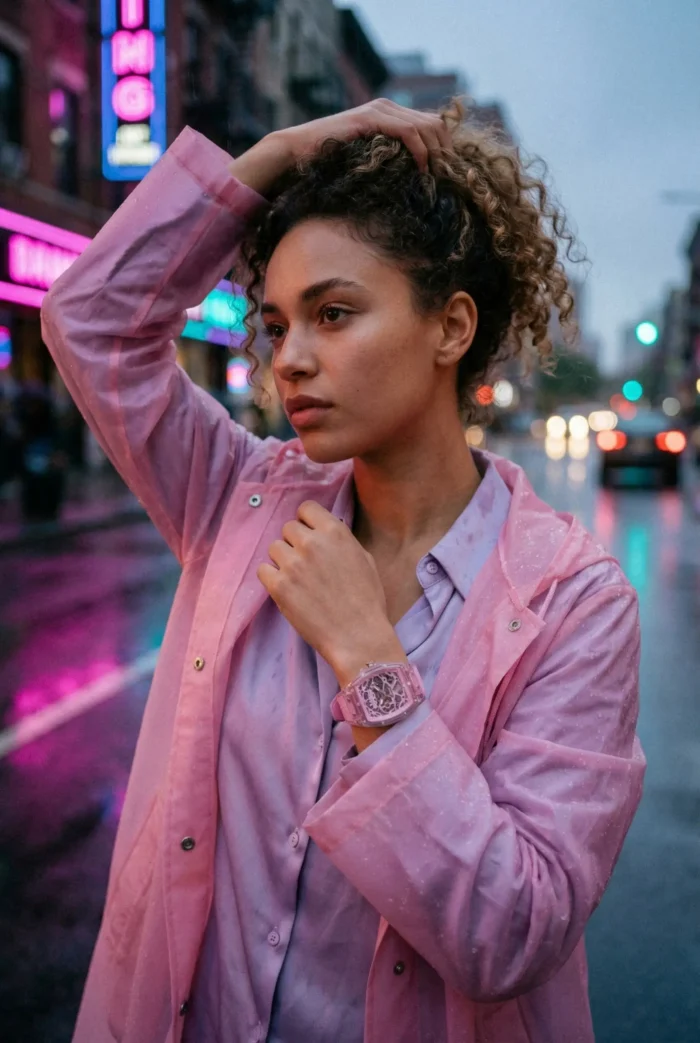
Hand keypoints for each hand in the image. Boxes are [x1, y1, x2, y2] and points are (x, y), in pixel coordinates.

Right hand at [229, 98, 452, 196]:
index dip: (446, 148)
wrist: (298, 152)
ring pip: (427, 125)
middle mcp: (388, 107)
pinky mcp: (371, 118)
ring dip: (438, 152)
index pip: (433, 124)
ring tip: (439, 176)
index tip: (451, 174)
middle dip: (447, 151)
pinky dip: (421, 150)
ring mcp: (380, 110)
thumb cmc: (329, 163)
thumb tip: (415, 182)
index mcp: (391, 114)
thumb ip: (389, 162)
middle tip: (451, 178)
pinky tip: (423, 169)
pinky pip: (408, 131)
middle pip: (436, 123)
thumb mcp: (368, 162)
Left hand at [256, 500, 404, 682]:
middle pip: (287, 528)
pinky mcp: (279, 586)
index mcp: (335, 532)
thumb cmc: (367, 600)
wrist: (358, 636)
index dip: (306, 522)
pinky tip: (286, 589)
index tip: (309, 536)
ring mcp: (293, 564)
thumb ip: (340, 541)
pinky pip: (263, 570)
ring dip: (283, 561)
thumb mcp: (364, 559)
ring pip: (274, 548)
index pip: (306, 508)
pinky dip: (271, 578)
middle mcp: (312, 543)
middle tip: (305, 564)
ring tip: (298, 580)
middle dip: (294, 543)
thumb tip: (323, 533)